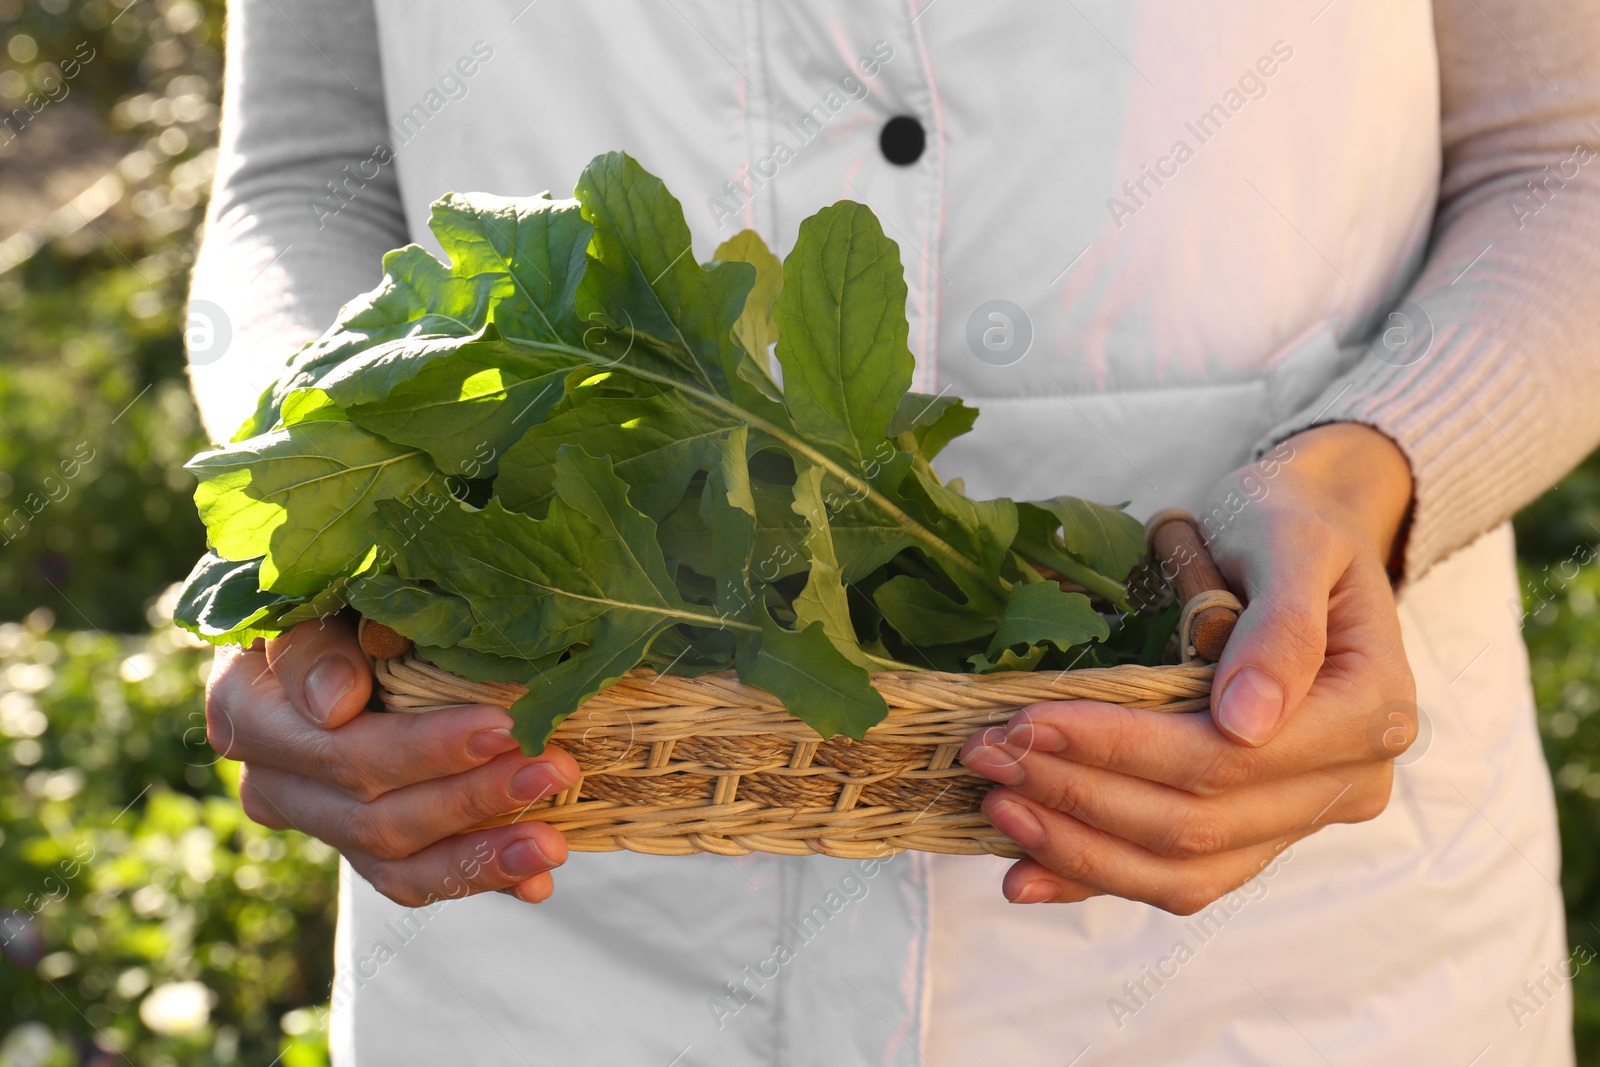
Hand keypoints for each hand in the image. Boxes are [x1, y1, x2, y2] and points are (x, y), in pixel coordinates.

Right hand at [205, 614, 579, 906]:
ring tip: (553, 844)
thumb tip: (336, 705)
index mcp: (247, 705)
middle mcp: (270, 777)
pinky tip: (535, 881)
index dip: (423, 747)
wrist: (345, 618)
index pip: (335, 745)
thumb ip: (322, 642)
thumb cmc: (342, 588)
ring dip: (480, 854)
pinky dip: (478, 877)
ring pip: (391, 860)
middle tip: (554, 767)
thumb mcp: (330, 591)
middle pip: (370, 812)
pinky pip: (413, 879)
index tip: (502, 726)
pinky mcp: (359, 846)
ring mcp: (316, 820)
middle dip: (472, 794)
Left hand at [960, 423, 1418, 912]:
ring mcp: (1301, 816)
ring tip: (995, 804)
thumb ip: (1281, 628)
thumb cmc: (1292, 525)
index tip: (1031, 722)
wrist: (1307, 538)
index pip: (1227, 760)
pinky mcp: (1256, 829)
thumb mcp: (1292, 540)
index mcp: (1369, 715)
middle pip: (1197, 823)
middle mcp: (1347, 784)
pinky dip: (1098, 876)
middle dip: (1080, 794)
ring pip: (1184, 868)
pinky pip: (1179, 875)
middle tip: (988, 754)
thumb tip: (1245, 724)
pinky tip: (1026, 873)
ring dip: (1079, 846)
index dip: (1122, 749)